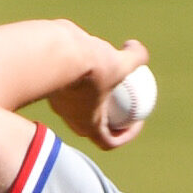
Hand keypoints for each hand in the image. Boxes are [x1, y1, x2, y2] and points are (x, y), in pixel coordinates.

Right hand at [44, 33, 150, 151]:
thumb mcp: (120, 62)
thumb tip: (141, 53)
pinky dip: (81, 73)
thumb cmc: (89, 67)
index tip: (136, 118)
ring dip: (95, 91)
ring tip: (108, 67)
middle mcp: (71, 118)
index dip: (126, 135)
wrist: (52, 52)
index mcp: (88, 125)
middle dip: (110, 116)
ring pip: (81, 101)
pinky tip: (89, 51)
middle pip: (94, 124)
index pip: (108, 141)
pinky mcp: (51, 84)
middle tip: (124, 96)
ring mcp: (59, 102)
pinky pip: (71, 82)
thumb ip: (135, 58)